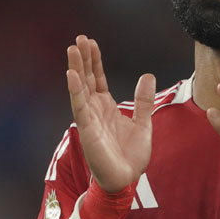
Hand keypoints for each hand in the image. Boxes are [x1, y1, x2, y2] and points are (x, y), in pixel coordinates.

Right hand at [67, 35, 154, 192]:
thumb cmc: (131, 156)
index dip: (95, 61)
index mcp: (106, 108)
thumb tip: (147, 76)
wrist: (127, 180)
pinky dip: (75, 90)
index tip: (91, 42)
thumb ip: (143, 101)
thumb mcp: (143, 123)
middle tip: (79, 38)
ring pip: (80, 88)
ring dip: (76, 68)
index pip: (97, 78)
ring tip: (72, 49)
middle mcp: (95, 111)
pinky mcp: (87, 130)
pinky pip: (80, 106)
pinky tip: (71, 74)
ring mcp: (89, 119)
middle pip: (87, 79)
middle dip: (83, 59)